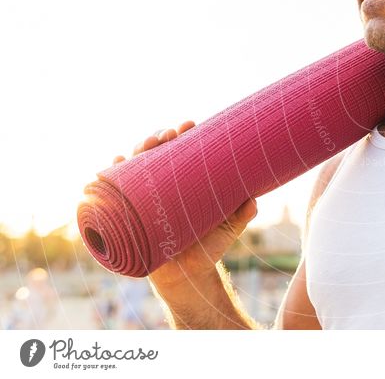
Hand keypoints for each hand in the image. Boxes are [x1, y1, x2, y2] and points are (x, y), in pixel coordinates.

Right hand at [112, 120, 257, 297]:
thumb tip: (253, 201)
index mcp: (188, 181)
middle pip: (158, 152)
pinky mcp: (130, 212)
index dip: (186, 134)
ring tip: (147, 144)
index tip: (190, 124)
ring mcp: (146, 197)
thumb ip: (242, 214)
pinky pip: (118, 190)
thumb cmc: (209, 247)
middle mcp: (165, 185)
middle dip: (161, 137)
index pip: (185, 150)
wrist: (187, 276)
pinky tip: (117, 161)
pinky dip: (114, 173)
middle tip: (170, 134)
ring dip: (139, 150)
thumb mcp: (229, 228)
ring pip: (137, 165)